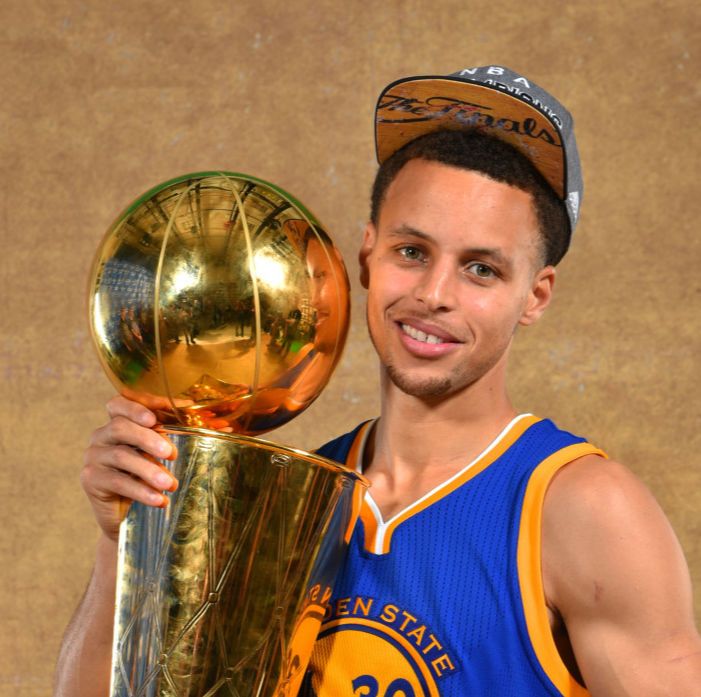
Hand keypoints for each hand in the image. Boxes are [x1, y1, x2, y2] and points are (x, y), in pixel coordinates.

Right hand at [81, 395, 178, 540]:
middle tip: (171, 453)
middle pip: (121, 427)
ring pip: (120, 456)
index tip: (158, 415)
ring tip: (172, 484)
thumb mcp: (165, 455)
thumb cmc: (151, 477)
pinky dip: (141, 490)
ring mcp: (94, 457)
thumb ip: (185, 437)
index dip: (138, 404)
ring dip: (149, 470)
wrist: (131, 515)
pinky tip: (159, 500)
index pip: (120, 403)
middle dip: (148, 438)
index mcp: (119, 422)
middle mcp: (102, 436)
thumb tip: (225, 427)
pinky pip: (117, 481)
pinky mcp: (91, 480)